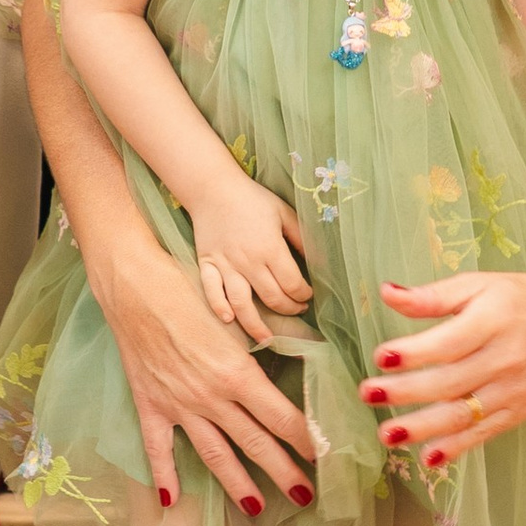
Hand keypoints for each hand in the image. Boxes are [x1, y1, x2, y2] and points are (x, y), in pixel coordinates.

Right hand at [99, 235, 323, 516]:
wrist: (135, 285)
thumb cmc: (189, 289)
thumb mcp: (237, 317)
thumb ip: (267, 343)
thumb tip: (299, 360)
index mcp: (237, 374)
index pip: (282, 417)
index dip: (305, 439)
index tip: (324, 456)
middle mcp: (211, 397)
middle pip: (255, 442)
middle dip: (284, 472)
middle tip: (306, 497)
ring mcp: (178, 406)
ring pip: (215, 454)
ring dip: (238, 484)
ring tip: (257, 509)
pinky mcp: (150, 406)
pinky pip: (158, 448)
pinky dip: (164, 475)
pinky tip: (171, 501)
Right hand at [187, 170, 310, 342]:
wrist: (213, 188)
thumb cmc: (252, 199)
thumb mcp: (283, 212)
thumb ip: (301, 236)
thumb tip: (318, 259)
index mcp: (270, 248)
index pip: (292, 284)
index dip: (304, 294)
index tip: (308, 295)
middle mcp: (249, 262)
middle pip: (272, 298)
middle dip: (289, 309)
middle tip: (297, 309)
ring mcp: (226, 265)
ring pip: (242, 304)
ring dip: (256, 325)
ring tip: (267, 337)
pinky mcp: (207, 264)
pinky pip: (212, 291)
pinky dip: (219, 308)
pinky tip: (229, 320)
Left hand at [360, 271, 525, 470]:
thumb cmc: (517, 300)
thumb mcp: (478, 285)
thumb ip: (433, 295)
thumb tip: (387, 293)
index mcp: (491, 321)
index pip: (448, 343)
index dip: (414, 353)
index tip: (381, 356)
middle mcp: (502, 359)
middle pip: (449, 382)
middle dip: (406, 392)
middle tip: (368, 395)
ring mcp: (510, 391)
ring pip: (462, 414)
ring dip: (423, 428)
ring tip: (387, 435)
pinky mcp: (516, 412)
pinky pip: (482, 433)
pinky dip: (456, 448)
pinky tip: (428, 458)